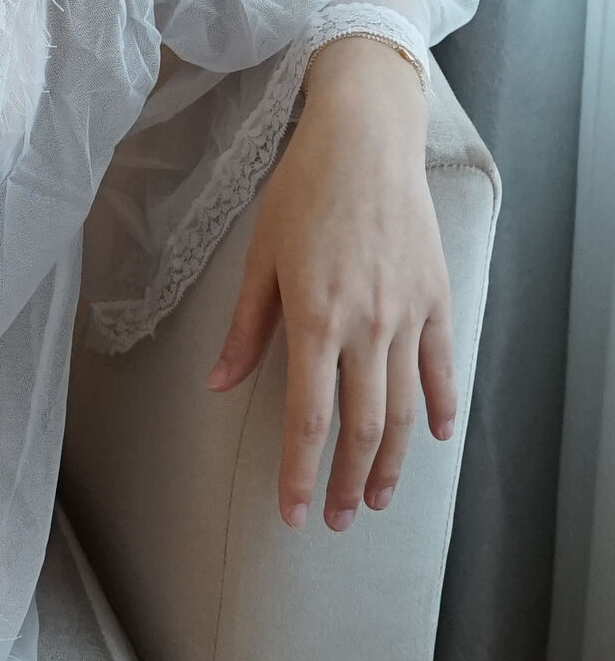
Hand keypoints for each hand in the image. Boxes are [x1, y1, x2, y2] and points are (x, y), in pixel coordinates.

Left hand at [204, 37, 457, 530]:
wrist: (365, 141)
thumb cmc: (302, 193)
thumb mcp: (259, 259)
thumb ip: (245, 330)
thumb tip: (219, 385)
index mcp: (315, 319)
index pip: (309, 418)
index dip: (302, 473)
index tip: (295, 512)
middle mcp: (367, 325)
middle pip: (362, 426)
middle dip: (348, 481)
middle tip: (338, 520)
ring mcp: (407, 314)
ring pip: (405, 409)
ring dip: (391, 461)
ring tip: (377, 498)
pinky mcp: (435, 298)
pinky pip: (441, 367)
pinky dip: (441, 407)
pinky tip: (434, 439)